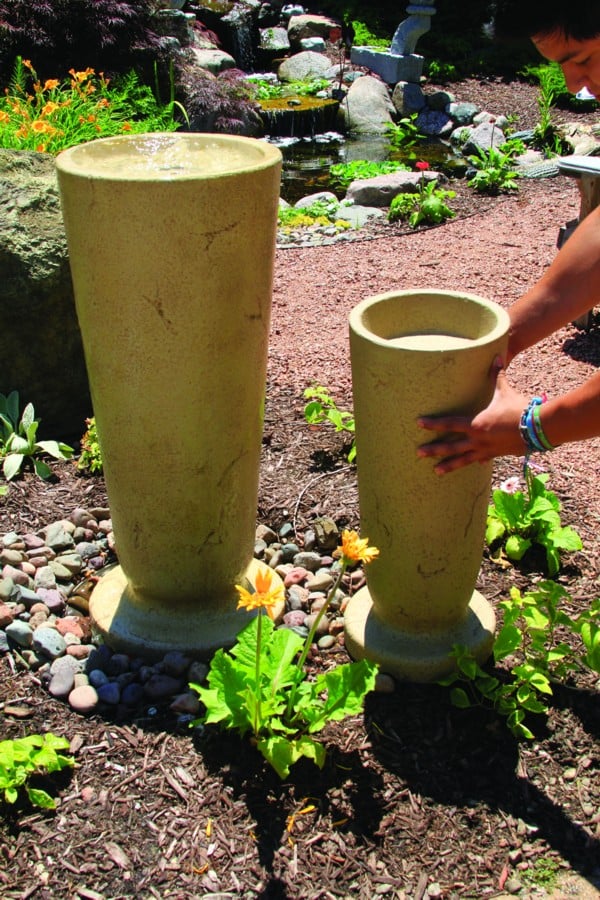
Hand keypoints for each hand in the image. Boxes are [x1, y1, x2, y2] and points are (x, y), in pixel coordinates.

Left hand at [417, 358, 526, 473]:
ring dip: (448, 465)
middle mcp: (477, 440)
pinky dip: (474, 461)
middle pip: (451, 446)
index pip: (449, 423)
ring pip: (463, 459)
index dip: (433, 423)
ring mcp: (486, 450)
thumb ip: (497, 375)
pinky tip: (471, 466)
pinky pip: (481, 459)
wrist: (538, 429)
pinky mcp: (496, 455)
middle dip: (434, 450)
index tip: (419, 424)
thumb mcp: (505, 391)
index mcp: (476, 424)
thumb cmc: (519, 409)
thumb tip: (496, 356)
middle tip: (418, 453)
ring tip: (435, 471)